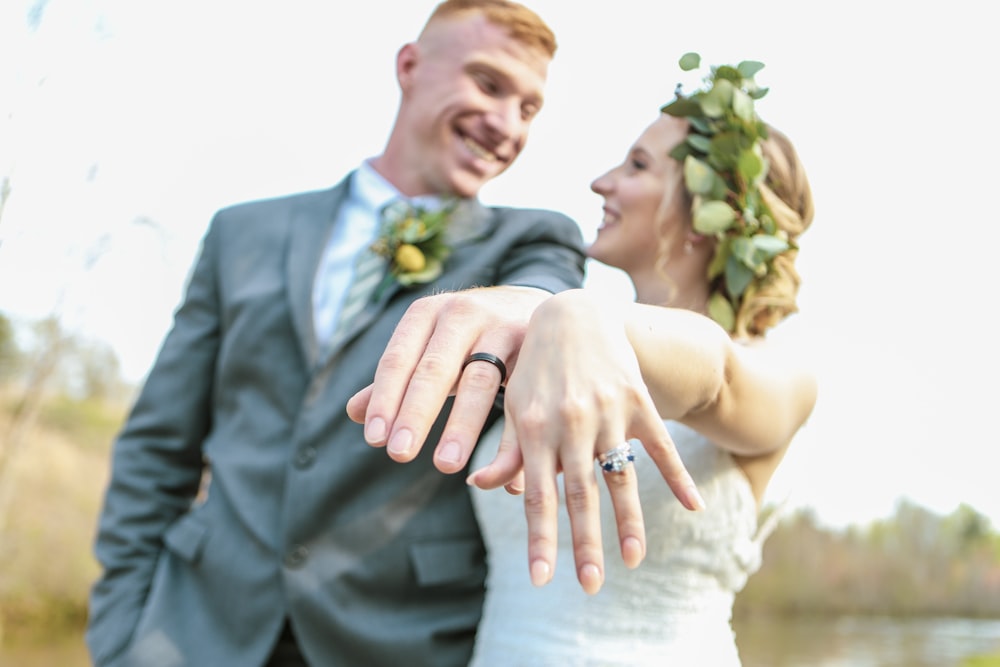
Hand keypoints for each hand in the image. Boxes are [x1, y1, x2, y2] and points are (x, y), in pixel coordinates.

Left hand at [346, 285, 549, 472]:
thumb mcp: (429, 345)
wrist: (528, 302)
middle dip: (416, 413)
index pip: (398, 359)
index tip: (376, 439)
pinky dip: (509, 429)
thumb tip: (354, 413)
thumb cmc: (466, 334)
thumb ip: (397, 377)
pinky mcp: (534, 346)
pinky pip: (520, 392)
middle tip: (399, 454)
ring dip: (461, 425)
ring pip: (479, 380)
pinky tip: (498, 463)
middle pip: (435, 369)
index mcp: (426, 313)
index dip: (385, 399)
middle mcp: (462, 314)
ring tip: (445, 464)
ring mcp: (500, 327)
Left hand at [467, 289, 703, 594]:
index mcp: (534, 428)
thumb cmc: (536, 368)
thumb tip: (480, 487)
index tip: (541, 579)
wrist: (575, 314)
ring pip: (620, 477)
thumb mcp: (515, 405)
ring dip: (627, 521)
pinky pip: (660, 445)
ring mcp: (608, 412)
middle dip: (584, 544)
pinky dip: (676, 476)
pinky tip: (694, 507)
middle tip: (589, 588)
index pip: (538, 496)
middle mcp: (571, 423)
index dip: (541, 539)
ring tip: (632, 561)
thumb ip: (505, 450)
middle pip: (580, 494)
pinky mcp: (638, 401)